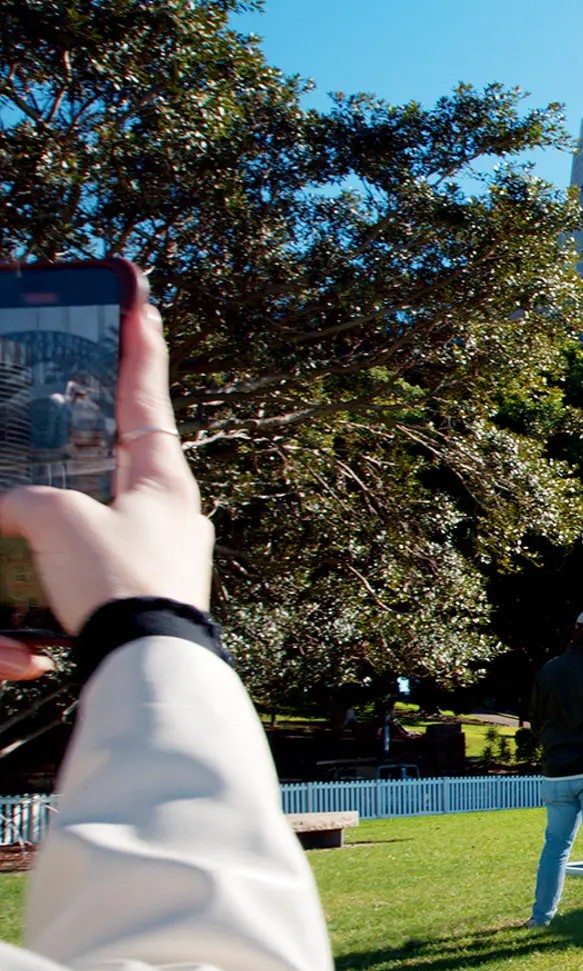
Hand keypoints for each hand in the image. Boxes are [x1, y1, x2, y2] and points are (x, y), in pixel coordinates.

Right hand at [0, 300, 211, 680]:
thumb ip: (30, 501)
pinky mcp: (154, 585)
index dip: (140, 351)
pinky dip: (87, 532)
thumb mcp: (59, 524)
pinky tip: (65, 541)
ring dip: (93, 483)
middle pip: (137, 448)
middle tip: (94, 390)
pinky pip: (114, 544)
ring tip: (63, 472)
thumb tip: (15, 508)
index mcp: (165, 479)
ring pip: (122, 500)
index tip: (144, 309)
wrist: (149, 661)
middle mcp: (178, 509)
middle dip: (111, 421)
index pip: (146, 397)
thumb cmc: (121, 585)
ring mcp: (172, 549)